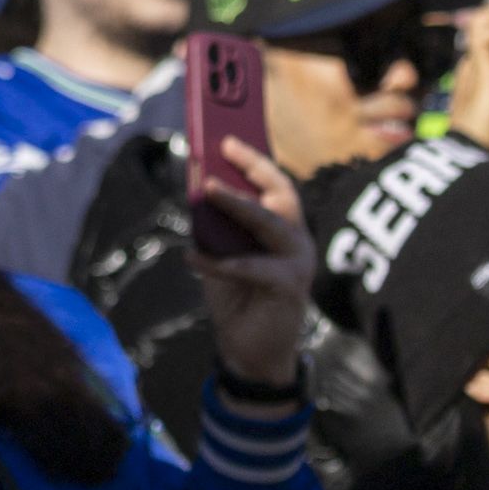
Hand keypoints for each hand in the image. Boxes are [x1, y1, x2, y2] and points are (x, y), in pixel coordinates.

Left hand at [191, 137, 316, 389]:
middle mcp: (296, 242)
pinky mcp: (289, 288)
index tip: (227, 138)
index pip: (276, 186)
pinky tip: (191, 257)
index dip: (254, 160)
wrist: (249, 350)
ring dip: (238, 204)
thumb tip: (195, 183)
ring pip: (270, 223)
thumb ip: (214, 223)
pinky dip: (217, 262)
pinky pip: (250, 267)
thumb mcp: (220, 252)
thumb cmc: (236, 296)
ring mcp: (297, 264)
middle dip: (254, 168)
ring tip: (206, 188)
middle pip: (282, 195)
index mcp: (282, 230)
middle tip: (223, 148)